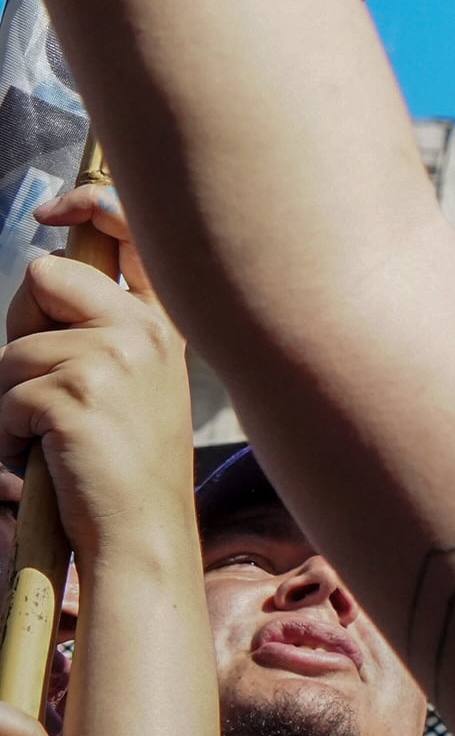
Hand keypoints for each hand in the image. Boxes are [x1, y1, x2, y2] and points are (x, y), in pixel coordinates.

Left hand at [0, 190, 193, 573]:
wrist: (142, 529)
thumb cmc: (125, 462)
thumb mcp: (130, 379)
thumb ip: (97, 324)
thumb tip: (41, 264)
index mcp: (159, 319)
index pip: (131, 233)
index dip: (91, 206)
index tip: (56, 209)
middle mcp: (142, 326)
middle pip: (46, 279)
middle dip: (23, 327)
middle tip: (42, 387)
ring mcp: (111, 357)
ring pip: (15, 350)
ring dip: (9, 401)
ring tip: (44, 440)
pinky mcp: (73, 393)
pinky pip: (5, 398)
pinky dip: (5, 436)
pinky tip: (38, 460)